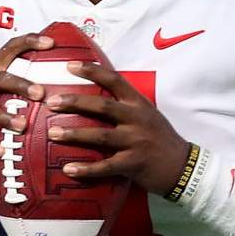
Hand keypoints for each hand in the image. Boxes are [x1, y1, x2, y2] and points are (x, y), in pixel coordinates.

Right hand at [0, 33, 52, 155]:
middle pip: (0, 79)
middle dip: (20, 85)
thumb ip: (24, 71)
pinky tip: (2, 151)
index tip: (50, 43)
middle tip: (40, 93)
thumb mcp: (0, 79)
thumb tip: (63, 63)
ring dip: (6, 118)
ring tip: (23, 125)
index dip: (29, 42)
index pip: (11, 48)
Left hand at [44, 61, 189, 194]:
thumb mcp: (147, 113)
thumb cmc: (159, 138)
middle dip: (75, 102)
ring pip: (100, 136)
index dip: (92, 71)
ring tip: (52, 133)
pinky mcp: (133, 165)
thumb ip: (125, 104)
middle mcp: (137, 119)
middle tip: (51, 102)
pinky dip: (86, 169)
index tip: (69, 66)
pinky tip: (68, 169)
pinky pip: (105, 167)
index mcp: (138, 103)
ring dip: (74, 135)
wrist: (183, 166)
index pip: (114, 80)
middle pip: (102, 106)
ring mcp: (135, 142)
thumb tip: (94, 95)